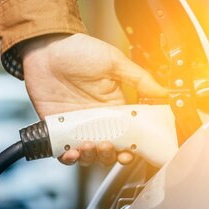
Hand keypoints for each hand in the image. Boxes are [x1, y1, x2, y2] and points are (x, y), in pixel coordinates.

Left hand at [20, 33, 166, 165]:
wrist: (44, 48)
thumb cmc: (78, 50)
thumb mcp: (113, 61)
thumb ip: (139, 78)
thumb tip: (163, 91)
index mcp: (115, 107)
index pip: (129, 134)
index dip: (131, 147)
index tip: (131, 151)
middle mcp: (98, 120)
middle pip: (110, 150)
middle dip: (110, 155)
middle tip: (107, 145)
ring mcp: (78, 126)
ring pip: (89, 155)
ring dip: (91, 157)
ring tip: (88, 146)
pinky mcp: (58, 129)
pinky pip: (64, 152)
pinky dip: (68, 159)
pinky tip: (71, 153)